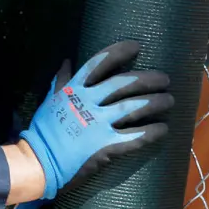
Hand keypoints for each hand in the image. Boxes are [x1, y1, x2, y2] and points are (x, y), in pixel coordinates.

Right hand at [15, 41, 171, 208]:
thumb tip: (68, 60)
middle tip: (165, 79)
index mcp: (75, 89)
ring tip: (169, 100)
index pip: (100, 62)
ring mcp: (98, 124)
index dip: (120, 52)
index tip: (137, 46)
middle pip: (124, 84)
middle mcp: (89, 102)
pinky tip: (163, 129)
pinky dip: (152, 132)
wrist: (38, 162)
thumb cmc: (43, 131)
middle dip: (148, 79)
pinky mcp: (106, 145)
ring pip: (134, 107)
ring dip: (156, 102)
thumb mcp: (50, 99)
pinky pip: (135, 136)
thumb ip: (62, 80)